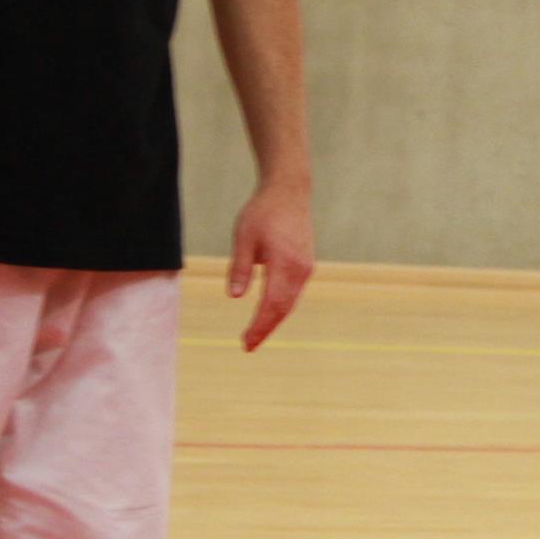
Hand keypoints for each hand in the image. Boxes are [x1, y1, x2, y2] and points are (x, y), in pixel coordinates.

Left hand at [227, 179, 313, 350]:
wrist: (289, 192)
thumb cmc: (263, 212)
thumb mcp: (243, 238)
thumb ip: (239, 268)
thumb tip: (233, 297)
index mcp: (284, 264)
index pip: (271, 304)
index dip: (259, 326)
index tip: (246, 343)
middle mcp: (300, 270)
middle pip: (283, 309)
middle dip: (266, 329)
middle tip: (248, 346)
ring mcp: (306, 269)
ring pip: (290, 303)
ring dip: (273, 320)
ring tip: (256, 334)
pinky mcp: (306, 266)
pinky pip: (293, 293)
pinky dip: (281, 306)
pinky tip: (268, 312)